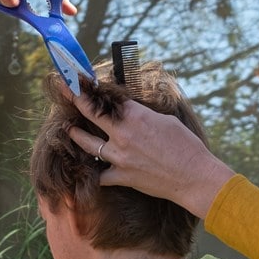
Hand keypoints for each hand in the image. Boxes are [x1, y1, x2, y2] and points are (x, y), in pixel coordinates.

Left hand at [66, 92, 235, 218]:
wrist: (194, 176)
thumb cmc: (186, 146)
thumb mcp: (166, 120)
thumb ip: (143, 115)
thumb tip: (131, 113)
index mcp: (136, 115)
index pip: (109, 98)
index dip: (94, 89)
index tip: (82, 81)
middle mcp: (124, 134)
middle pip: (92, 113)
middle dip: (76, 100)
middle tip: (65, 92)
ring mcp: (120, 156)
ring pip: (88, 144)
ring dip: (76, 135)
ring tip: (68, 129)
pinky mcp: (122, 177)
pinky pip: (100, 175)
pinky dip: (96, 171)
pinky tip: (89, 168)